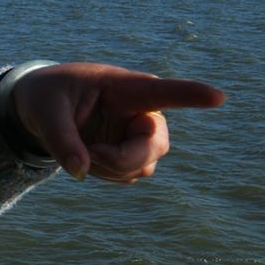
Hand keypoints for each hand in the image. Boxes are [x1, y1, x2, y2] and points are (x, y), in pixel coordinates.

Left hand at [10, 63, 224, 181]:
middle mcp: (142, 111)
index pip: (164, 92)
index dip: (192, 95)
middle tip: (90, 155)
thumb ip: (61, 140)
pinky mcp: (133, 155)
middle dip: (123, 158)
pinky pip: (129, 176)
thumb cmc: (48, 97)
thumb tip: (80, 172)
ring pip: (142, 166)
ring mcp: (140, 136)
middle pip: (155, 145)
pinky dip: (105, 174)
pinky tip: (88, 156)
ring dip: (110, 168)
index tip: (219, 97)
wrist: (45, 108)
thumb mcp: (44, 112)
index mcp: (126, 88)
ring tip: (81, 149)